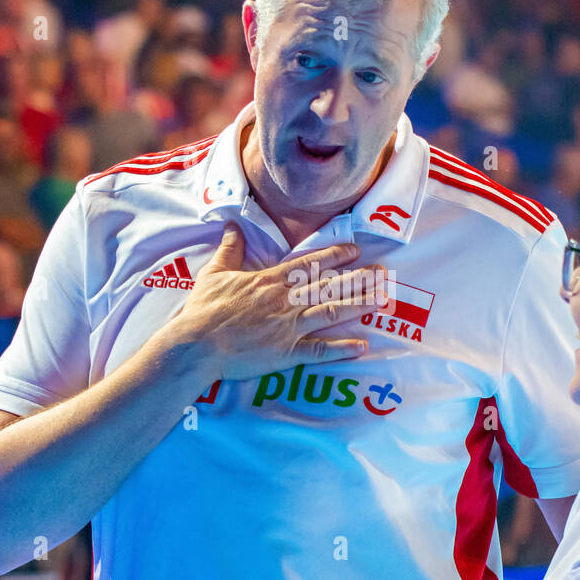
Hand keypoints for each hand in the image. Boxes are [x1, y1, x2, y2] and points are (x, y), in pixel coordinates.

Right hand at [166, 223, 383, 381]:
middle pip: (329, 286)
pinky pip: (320, 351)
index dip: (334, 256)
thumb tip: (231, 226)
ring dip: (359, 305)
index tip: (355, 250)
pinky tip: (363, 346)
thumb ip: (229, 249)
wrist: (196, 345)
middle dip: (358, 279)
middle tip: (383, 274)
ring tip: (382, 300)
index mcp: (270, 281)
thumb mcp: (214, 273)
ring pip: (331, 312)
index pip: (309, 264)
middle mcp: (285, 301)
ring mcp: (288, 327)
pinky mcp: (286, 353)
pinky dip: (342, 349)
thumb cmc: (203, 310)